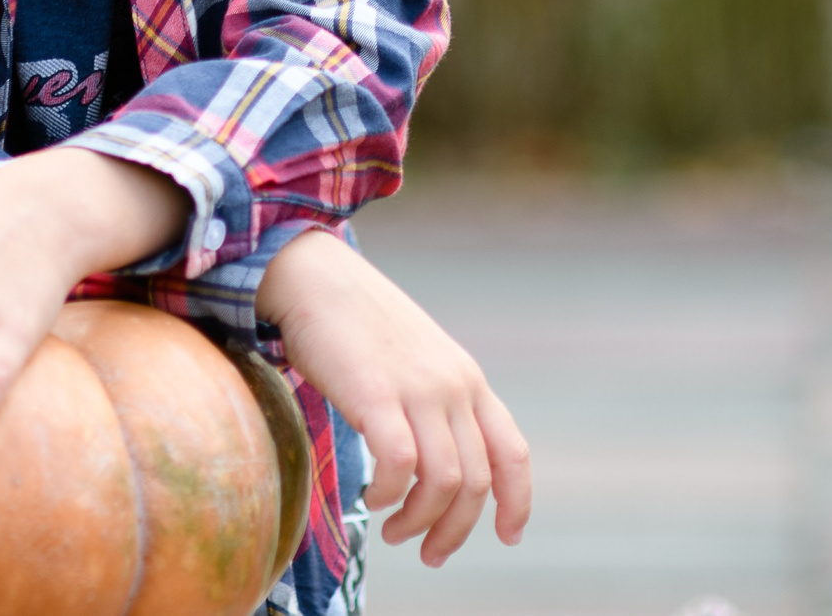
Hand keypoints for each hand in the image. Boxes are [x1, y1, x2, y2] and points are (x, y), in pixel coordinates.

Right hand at [258, 228, 530, 565]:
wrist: (314, 277)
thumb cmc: (355, 323)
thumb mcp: (415, 360)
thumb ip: (433, 402)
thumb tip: (432, 463)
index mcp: (468, 380)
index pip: (513, 453)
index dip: (517, 502)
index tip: (506, 536)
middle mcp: (453, 387)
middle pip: (476, 482)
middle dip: (454, 530)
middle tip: (427, 553)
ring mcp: (418, 389)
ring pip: (444, 482)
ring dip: (420, 521)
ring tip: (393, 532)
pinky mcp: (376, 394)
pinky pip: (400, 465)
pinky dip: (389, 495)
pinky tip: (371, 499)